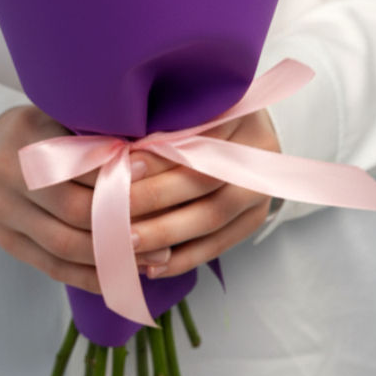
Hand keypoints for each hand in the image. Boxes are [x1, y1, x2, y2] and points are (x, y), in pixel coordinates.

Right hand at [0, 105, 170, 291]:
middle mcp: (9, 179)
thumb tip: (152, 149)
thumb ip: (93, 132)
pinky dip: (93, 276)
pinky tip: (125, 275)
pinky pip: (55, 268)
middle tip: (165, 225)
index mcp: (25, 139)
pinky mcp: (9, 244)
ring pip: (66, 247)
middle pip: (73, 210)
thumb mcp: (56, 116)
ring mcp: (5, 216)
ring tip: (156, 257)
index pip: (78, 163)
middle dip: (122, 221)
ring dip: (114, 256)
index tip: (155, 173)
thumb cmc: (35, 132)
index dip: (117, 171)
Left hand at [125, 108, 281, 279]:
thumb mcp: (184, 110)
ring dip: (164, 234)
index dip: (162, 155)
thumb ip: (160, 128)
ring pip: (210, 217)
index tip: (125, 167)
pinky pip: (217, 245)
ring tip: (126, 243)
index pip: (198, 137)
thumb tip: (116, 155)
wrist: (241, 132)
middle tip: (114, 212)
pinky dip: (182, 258)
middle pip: (204, 180)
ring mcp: (260, 190)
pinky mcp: (252, 219)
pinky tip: (151, 266)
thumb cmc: (200, 116)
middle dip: (155, 198)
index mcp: (239, 114)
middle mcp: (258, 153)